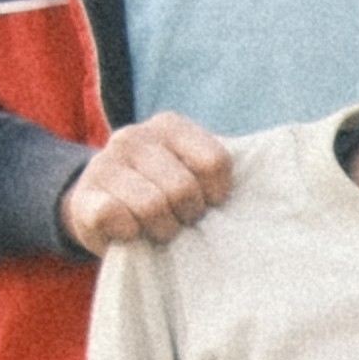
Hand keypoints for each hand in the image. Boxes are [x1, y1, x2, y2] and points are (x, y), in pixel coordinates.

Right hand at [59, 112, 238, 252]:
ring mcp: (104, 164)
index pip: (215, 161)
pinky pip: (116, 217)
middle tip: (179, 221)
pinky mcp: (84, 197)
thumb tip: (274, 187)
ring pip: (152, 206)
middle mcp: (133, 136)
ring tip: (157, 229)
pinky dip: (131, 233)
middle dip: (188, 216)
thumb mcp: (192, 173)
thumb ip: (219, 171)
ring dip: (162, 230)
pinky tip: (130, 232)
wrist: (102, 213)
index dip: (217, 194)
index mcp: (169, 126)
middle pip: (184, 189)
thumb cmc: (163, 196)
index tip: (209, 204)